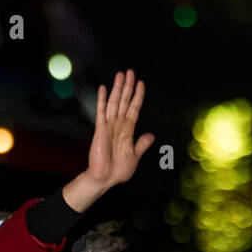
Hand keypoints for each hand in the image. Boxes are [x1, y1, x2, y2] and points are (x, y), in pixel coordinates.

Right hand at [63, 70, 154, 212]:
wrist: (105, 179)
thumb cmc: (118, 170)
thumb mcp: (134, 156)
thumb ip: (141, 145)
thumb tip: (151, 135)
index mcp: (128, 131)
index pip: (134, 109)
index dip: (138, 96)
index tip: (141, 84)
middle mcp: (118, 125)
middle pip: (124, 101)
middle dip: (128, 87)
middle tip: (130, 72)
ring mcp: (109, 126)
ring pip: (114, 103)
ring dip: (117, 89)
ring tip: (120, 75)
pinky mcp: (100, 130)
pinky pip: (101, 112)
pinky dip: (102, 100)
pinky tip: (103, 88)